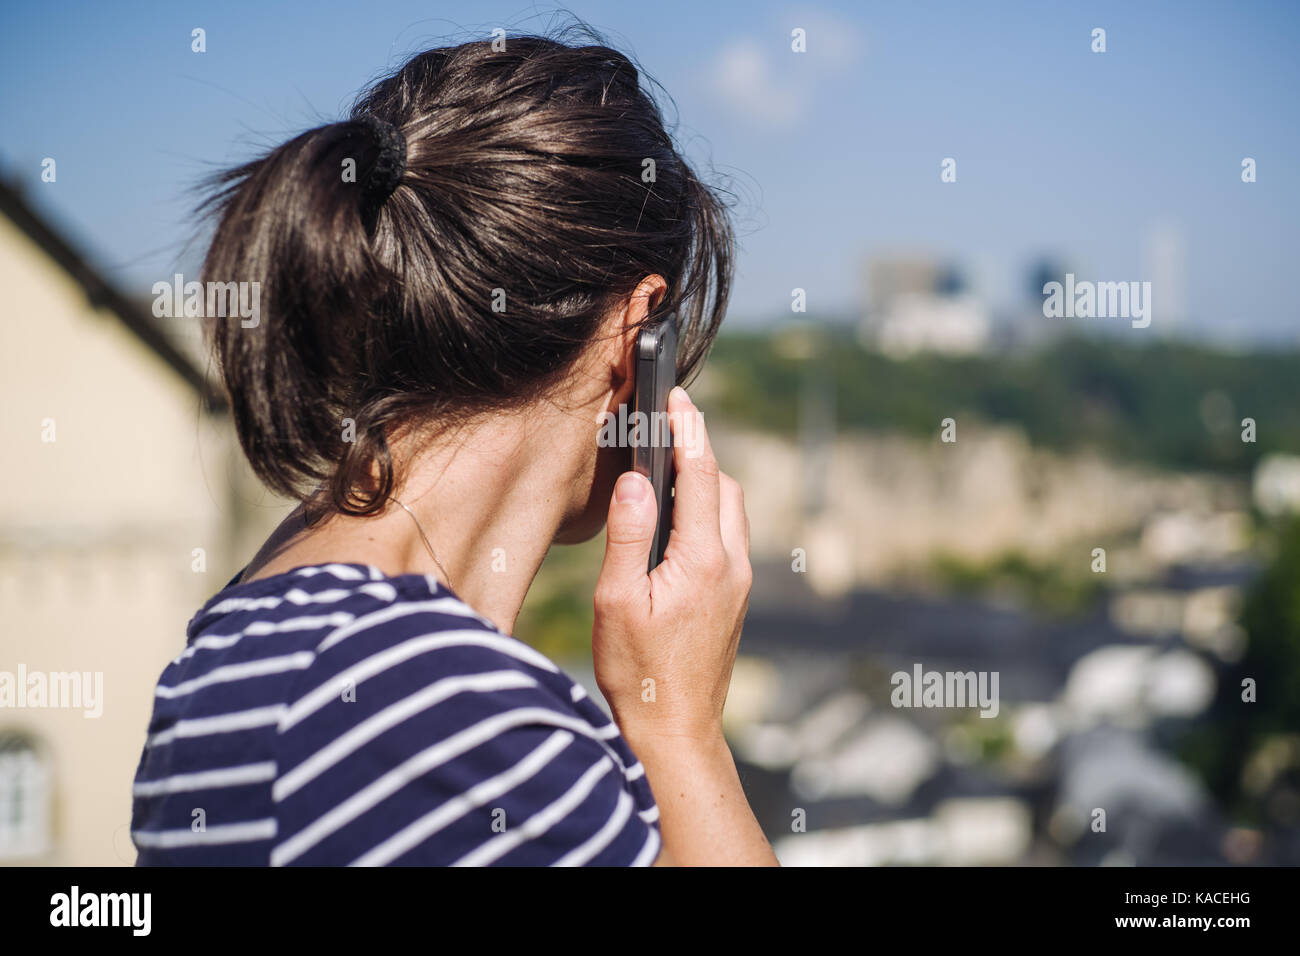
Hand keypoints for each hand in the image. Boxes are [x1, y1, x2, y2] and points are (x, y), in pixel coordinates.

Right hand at [591, 386, 751, 744]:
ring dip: (705, 481)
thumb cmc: (639, 673)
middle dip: (699, 450)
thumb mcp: (617, 602)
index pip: (700, 473)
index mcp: (702, 560)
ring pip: (731, 510)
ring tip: (667, 465)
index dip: (688, 428)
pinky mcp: (736, 597)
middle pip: (725, 485)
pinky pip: (728, 536)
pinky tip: (677, 518)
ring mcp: (740, 582)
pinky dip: (707, 511)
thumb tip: (634, 478)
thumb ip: (628, 535)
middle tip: (666, 425)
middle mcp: (732, 565)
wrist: (677, 730)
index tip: (676, 394)